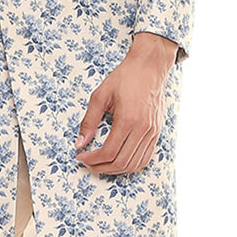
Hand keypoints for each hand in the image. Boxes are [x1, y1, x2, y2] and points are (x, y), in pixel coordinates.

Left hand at [74, 33, 177, 173]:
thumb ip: (89, 121)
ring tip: (101, 164)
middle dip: (101, 167)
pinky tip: (118, 161)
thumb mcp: (100, 95)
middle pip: (121, 162)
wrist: (150, 67)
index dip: (92, 159)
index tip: (81, 157)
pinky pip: (145, 158)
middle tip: (88, 163)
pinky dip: (131, 165)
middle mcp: (142, 129)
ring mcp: (152, 132)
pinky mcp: (157, 132)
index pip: (109, 152)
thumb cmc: (126, 77)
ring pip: (134, 164)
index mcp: (128, 119)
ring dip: (115, 170)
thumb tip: (79, 143)